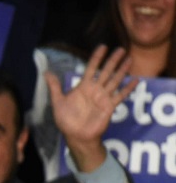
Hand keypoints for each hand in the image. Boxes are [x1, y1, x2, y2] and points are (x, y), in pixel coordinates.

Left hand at [45, 44, 137, 171]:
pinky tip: (136, 80)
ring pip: (115, 80)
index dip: (97, 57)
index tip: (103, 46)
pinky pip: (120, 96)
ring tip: (130, 59)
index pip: (91, 68)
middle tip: (121, 49)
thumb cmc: (66, 120)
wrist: (76, 136)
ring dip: (122, 70)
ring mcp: (103, 98)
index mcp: (83, 87)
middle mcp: (95, 90)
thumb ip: (54, 87)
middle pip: (105, 71)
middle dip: (113, 60)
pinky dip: (128, 88)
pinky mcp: (109, 107)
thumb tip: (46, 73)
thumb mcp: (58, 102)